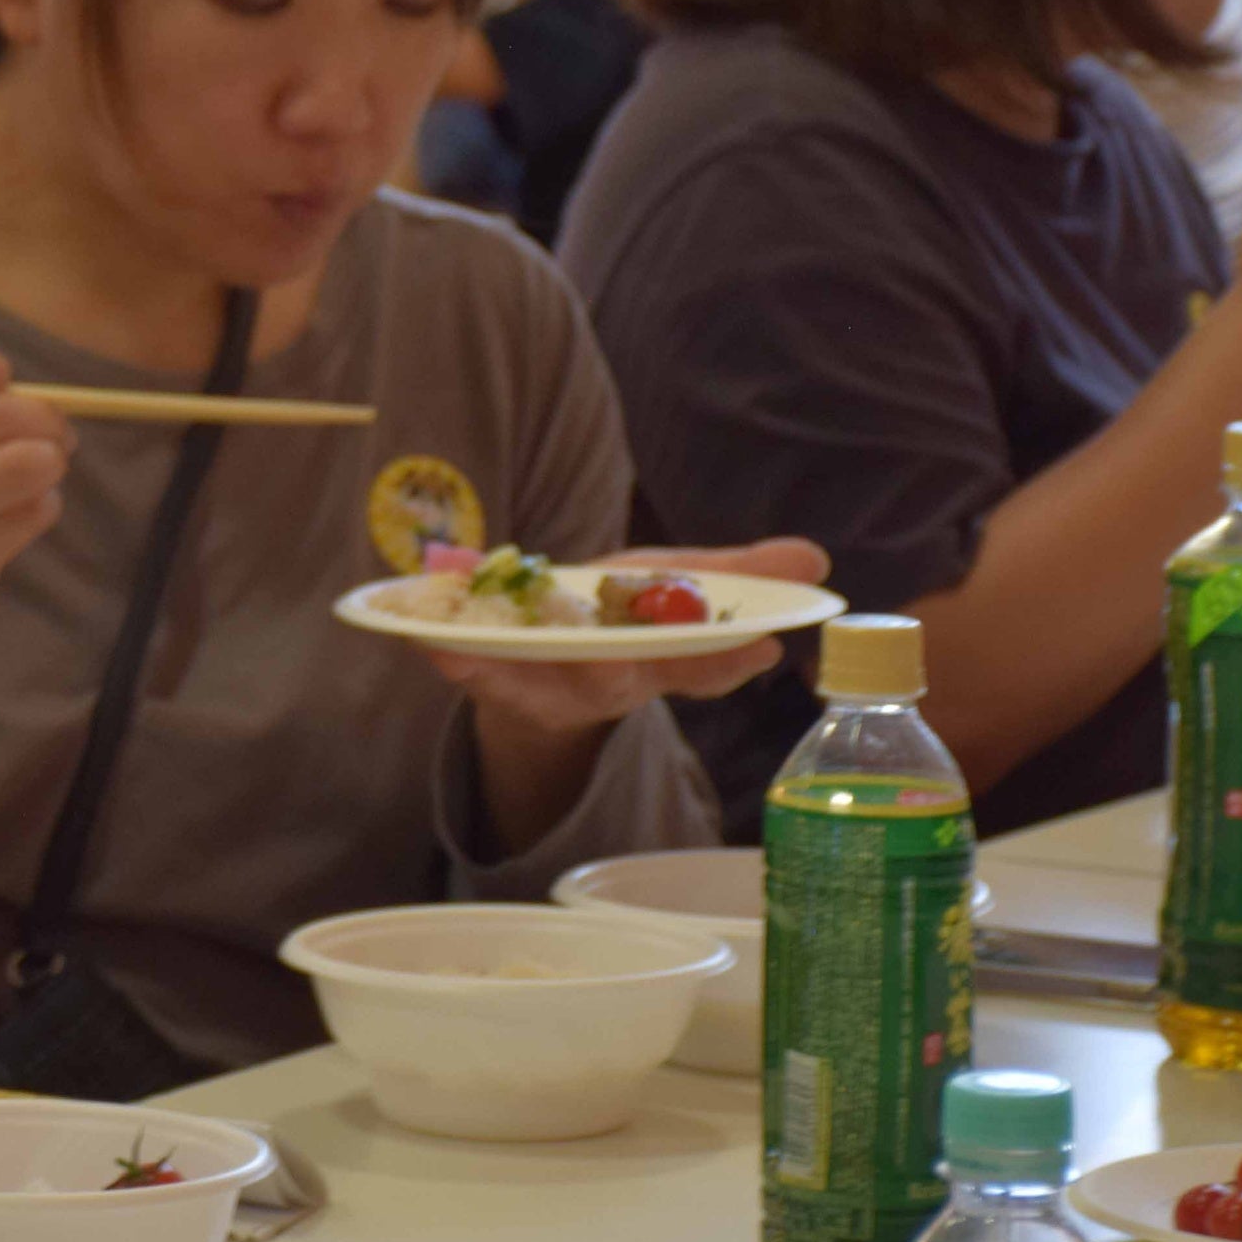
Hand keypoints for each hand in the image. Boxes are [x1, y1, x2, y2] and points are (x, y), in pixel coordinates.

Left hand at [426, 538, 828, 739]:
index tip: (759, 645)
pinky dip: (450, 653)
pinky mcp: (492, 677)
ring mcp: (545, 684)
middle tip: (607, 657)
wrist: (547, 668)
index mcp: (657, 660)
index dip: (726, 658)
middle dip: (611, 667)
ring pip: (531, 681)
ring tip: (475, 648)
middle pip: (614, 679)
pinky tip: (429, 640)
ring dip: (508, 667)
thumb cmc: (621, 619)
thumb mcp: (679, 585)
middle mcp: (605, 681)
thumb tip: (812, 557)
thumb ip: (737, 578)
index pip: (701, 665)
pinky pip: (469, 666)